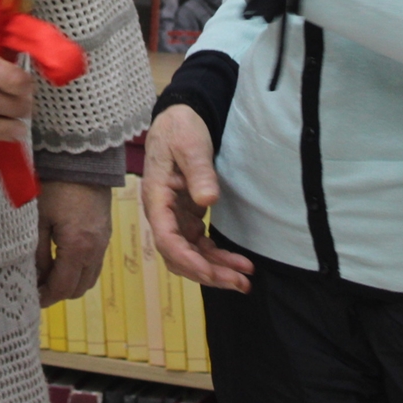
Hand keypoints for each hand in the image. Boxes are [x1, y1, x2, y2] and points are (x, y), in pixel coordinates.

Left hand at [35, 180, 111, 307]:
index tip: (29, 298)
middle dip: (57, 293)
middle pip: (78, 288)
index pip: (62, 287)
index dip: (45, 298)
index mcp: (78, 248)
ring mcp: (104, 242)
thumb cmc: (55, 185)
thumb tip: (33, 278)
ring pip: (89, 278)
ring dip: (69, 282)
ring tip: (47, 275)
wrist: (83, 159)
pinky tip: (60, 259)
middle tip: (36, 287)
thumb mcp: (38, 218)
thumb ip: (36, 252)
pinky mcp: (105, 232)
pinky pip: (94, 263)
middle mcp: (96, 250)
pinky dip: (79, 269)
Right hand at [141, 105, 252, 291]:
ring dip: (216, 269)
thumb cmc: (181, 129)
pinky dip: (217, 257)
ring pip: (191, 255)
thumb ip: (199, 172)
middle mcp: (163, 214)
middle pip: (179, 256)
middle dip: (208, 273)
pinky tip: (236, 263)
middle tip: (240, 283)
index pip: (166, 239)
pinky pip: (200, 245)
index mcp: (156, 198)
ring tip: (245, 279)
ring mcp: (175, 218)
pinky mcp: (187, 217)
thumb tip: (207, 200)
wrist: (180, 119)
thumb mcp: (190, 145)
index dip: (187, 260)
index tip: (211, 272)